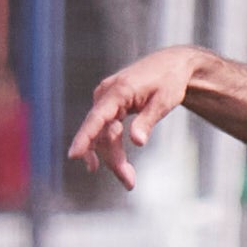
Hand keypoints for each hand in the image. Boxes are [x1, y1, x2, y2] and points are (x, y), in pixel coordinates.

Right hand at [68, 47, 212, 191]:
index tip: (74, 155)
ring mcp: (105, 99)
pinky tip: (118, 165)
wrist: (172, 64)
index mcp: (118, 91)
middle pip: (101, 133)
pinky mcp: (110, 105)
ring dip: (114, 157)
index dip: (84, 138)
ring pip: (103, 135)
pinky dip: (112, 147)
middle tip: (129, 183)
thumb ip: (148, 121)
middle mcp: (106, 94)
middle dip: (112, 160)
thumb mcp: (164, 102)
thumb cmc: (170, 81)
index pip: (96, 118)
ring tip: (129, 179)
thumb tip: (136, 142)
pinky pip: (106, 129)